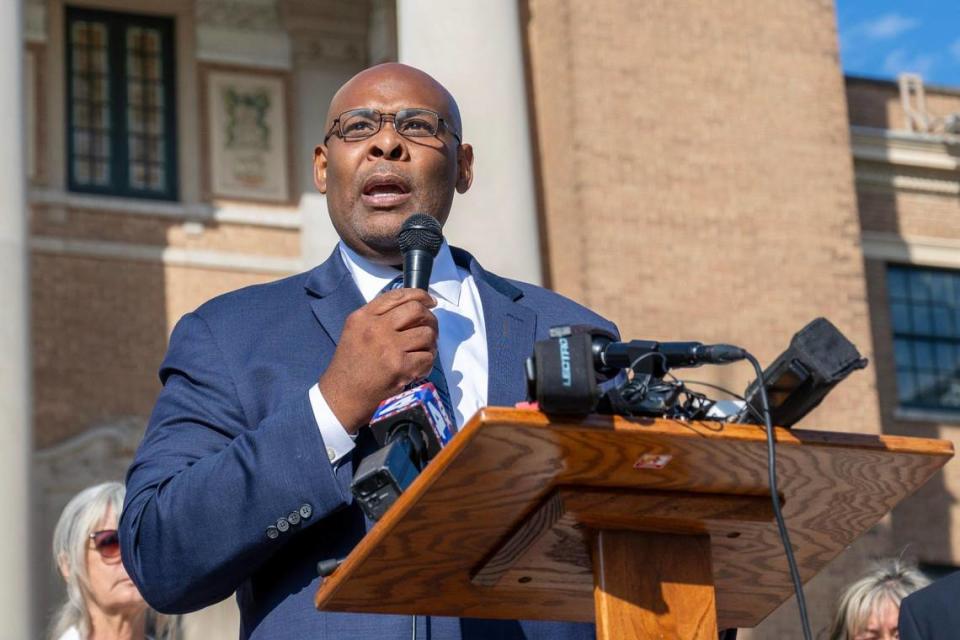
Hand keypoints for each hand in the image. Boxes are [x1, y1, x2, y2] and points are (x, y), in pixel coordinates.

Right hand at [319, 288, 437, 432]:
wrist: (341, 397)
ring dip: (430, 344)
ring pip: (426, 334)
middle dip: (430, 319)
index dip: (420, 295)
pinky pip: (428, 357)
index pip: (398, 295)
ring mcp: (389, 347)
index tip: (430, 302)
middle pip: (417, 310)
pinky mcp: (400, 367)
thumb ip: (378, 317)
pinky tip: (417, 369)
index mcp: (363, 317)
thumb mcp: (355, 332)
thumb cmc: (350, 367)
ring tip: (422, 352)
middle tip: (429, 330)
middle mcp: (375, 328)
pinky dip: (427, 363)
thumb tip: (413, 308)